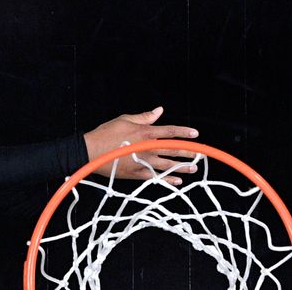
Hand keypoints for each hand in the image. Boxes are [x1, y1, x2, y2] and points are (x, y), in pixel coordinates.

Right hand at [83, 107, 198, 184]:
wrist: (90, 152)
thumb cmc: (105, 133)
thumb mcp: (124, 119)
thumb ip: (144, 117)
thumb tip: (159, 111)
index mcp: (145, 133)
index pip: (170, 132)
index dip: (184, 132)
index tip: (195, 134)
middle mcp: (147, 148)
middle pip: (172, 149)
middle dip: (188, 152)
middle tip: (201, 154)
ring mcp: (143, 162)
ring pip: (168, 165)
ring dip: (182, 166)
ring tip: (193, 168)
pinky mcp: (137, 174)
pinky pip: (156, 177)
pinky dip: (168, 179)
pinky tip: (178, 181)